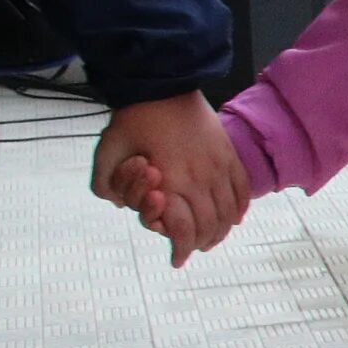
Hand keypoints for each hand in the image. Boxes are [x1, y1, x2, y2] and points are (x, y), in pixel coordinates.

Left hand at [93, 93, 249, 266]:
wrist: (160, 86)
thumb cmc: (131, 122)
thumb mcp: (104, 156)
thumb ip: (107, 187)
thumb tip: (122, 206)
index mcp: (170, 182)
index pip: (183, 231)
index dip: (180, 250)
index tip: (175, 260)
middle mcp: (199, 179)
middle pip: (210, 227)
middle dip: (200, 245)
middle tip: (191, 250)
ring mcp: (218, 167)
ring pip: (229, 213)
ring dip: (221, 231)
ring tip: (212, 238)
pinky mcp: (228, 155)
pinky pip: (242, 189)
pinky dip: (240, 208)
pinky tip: (234, 218)